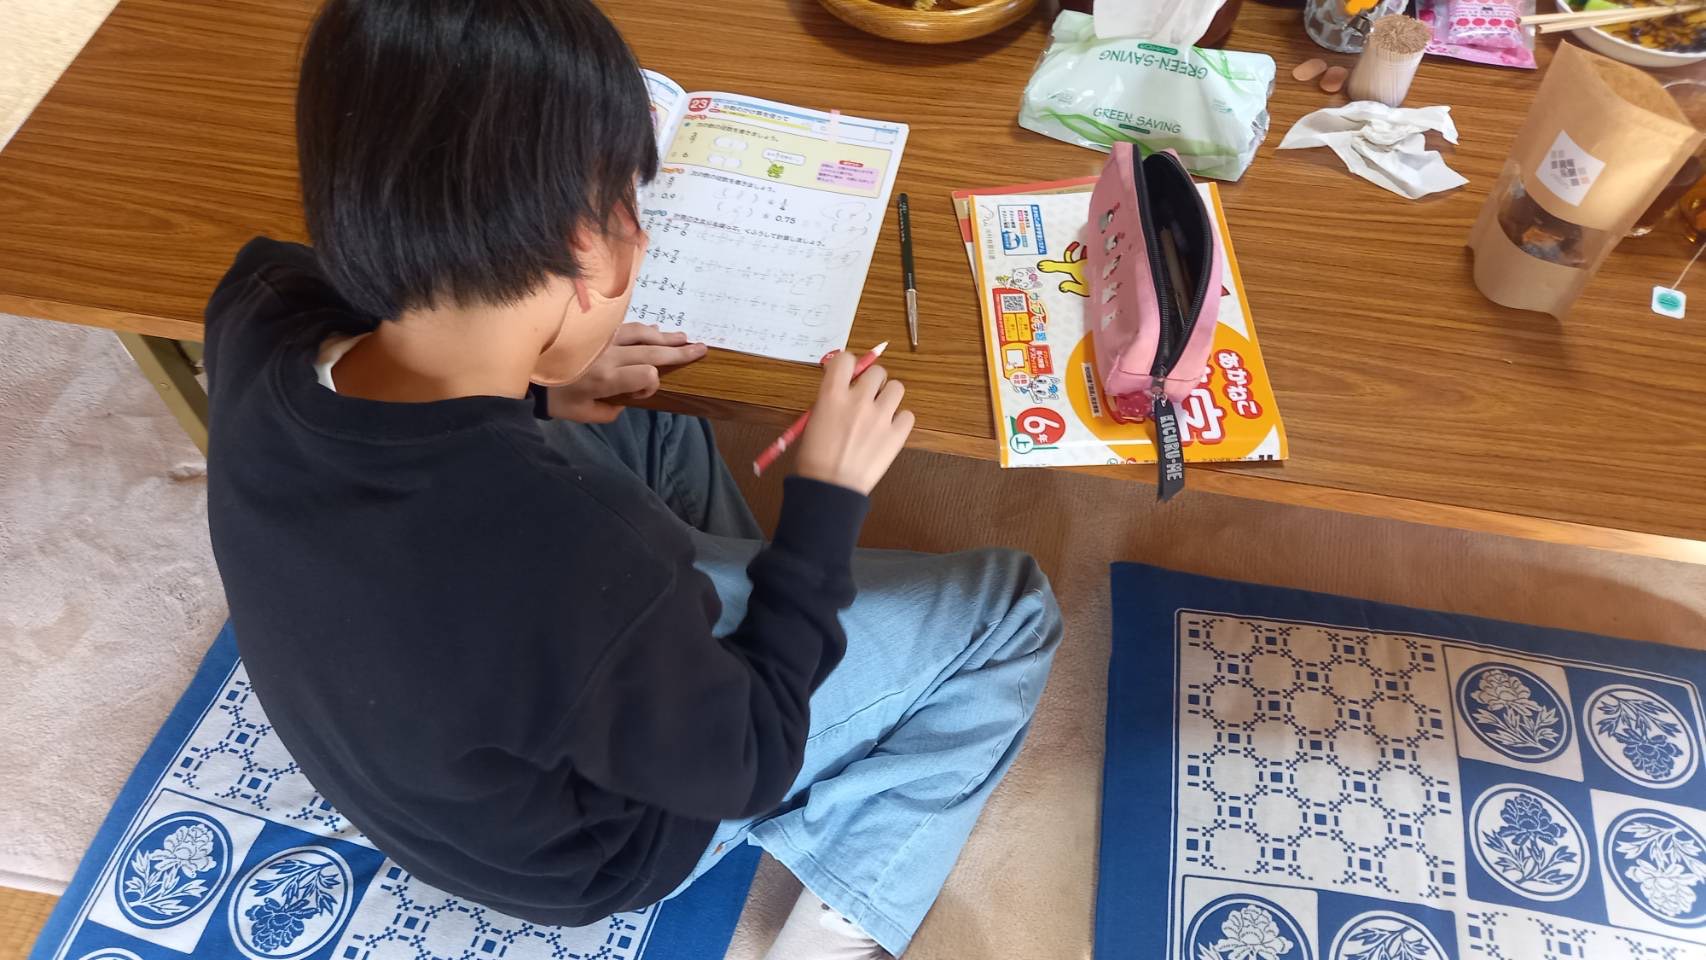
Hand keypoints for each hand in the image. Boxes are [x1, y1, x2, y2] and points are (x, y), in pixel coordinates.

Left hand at [548, 323, 706, 422]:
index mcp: (606, 379)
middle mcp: (609, 356)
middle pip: (652, 351)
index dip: (651, 386)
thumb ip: (609, 412)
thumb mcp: (582, 415)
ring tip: (684, 338)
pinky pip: (626, 327)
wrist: (523, 370)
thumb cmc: (554, 397)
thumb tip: (625, 401)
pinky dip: (644, 330)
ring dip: (665, 337)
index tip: (641, 394)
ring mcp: (603, 340)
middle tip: (700, 348)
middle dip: (679, 352)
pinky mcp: (596, 332)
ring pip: (641, 333)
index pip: (647, 377)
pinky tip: (655, 331)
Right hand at [794, 348, 913, 494]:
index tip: (848, 375)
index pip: (846, 359)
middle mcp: (858, 400)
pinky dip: (900, 422)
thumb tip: (844, 391)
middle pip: (877, 371)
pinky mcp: (896, 435)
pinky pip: (908, 416)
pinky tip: (889, 431)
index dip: (848, 365)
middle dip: (873, 382)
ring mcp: (880, 417)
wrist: (830, 488)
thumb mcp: (814, 421)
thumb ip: (831, 401)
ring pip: (897, 388)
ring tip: (881, 412)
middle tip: (867, 397)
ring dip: (889, 397)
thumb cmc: (814, 459)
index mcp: (832, 395)